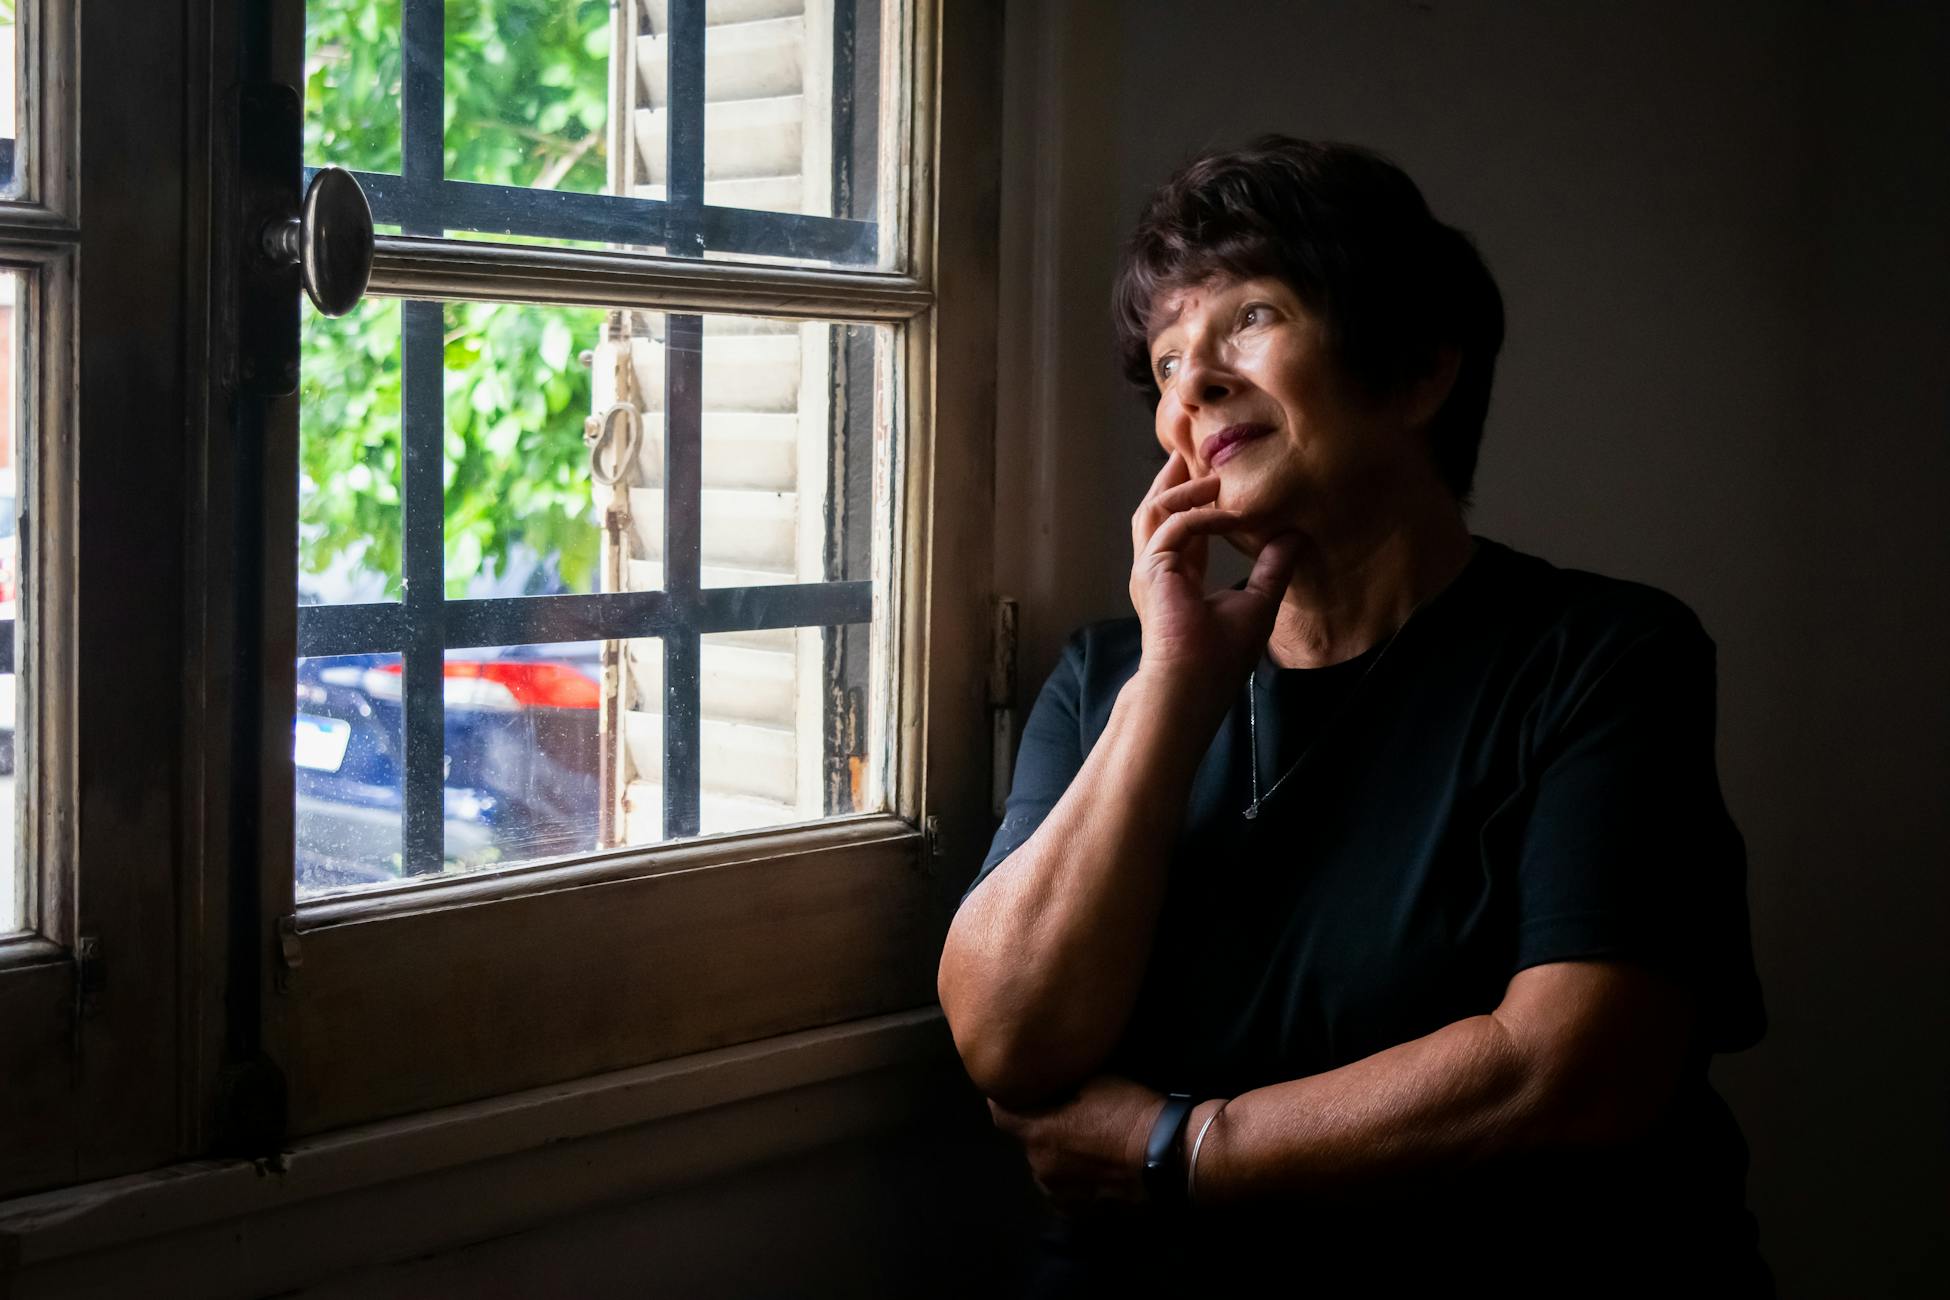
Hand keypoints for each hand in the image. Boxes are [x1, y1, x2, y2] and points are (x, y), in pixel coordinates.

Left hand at [986, 1075, 1168, 1214]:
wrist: (1171, 1155)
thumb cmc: (1131, 1111)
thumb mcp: (1093, 1081)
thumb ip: (1059, 1085)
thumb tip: (1044, 1082)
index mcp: (1038, 1133)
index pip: (1001, 1115)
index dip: (1005, 1099)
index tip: (1014, 1090)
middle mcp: (1041, 1168)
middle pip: (1028, 1142)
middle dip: (1039, 1127)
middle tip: (1063, 1113)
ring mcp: (1061, 1194)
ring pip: (1046, 1169)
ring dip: (1055, 1156)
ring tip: (1081, 1144)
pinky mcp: (1083, 1212)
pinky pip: (1066, 1192)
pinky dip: (1072, 1180)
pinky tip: (1091, 1169)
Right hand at [1129, 451, 1298, 695]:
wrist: (1193, 686)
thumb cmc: (1218, 659)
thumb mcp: (1257, 603)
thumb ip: (1272, 568)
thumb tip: (1295, 537)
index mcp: (1176, 578)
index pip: (1180, 527)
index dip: (1195, 500)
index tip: (1213, 475)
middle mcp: (1157, 570)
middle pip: (1158, 509)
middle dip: (1173, 478)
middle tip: (1189, 448)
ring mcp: (1150, 568)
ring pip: (1157, 510)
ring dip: (1183, 486)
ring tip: (1206, 464)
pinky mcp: (1153, 569)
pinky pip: (1176, 525)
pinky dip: (1200, 514)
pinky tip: (1226, 510)